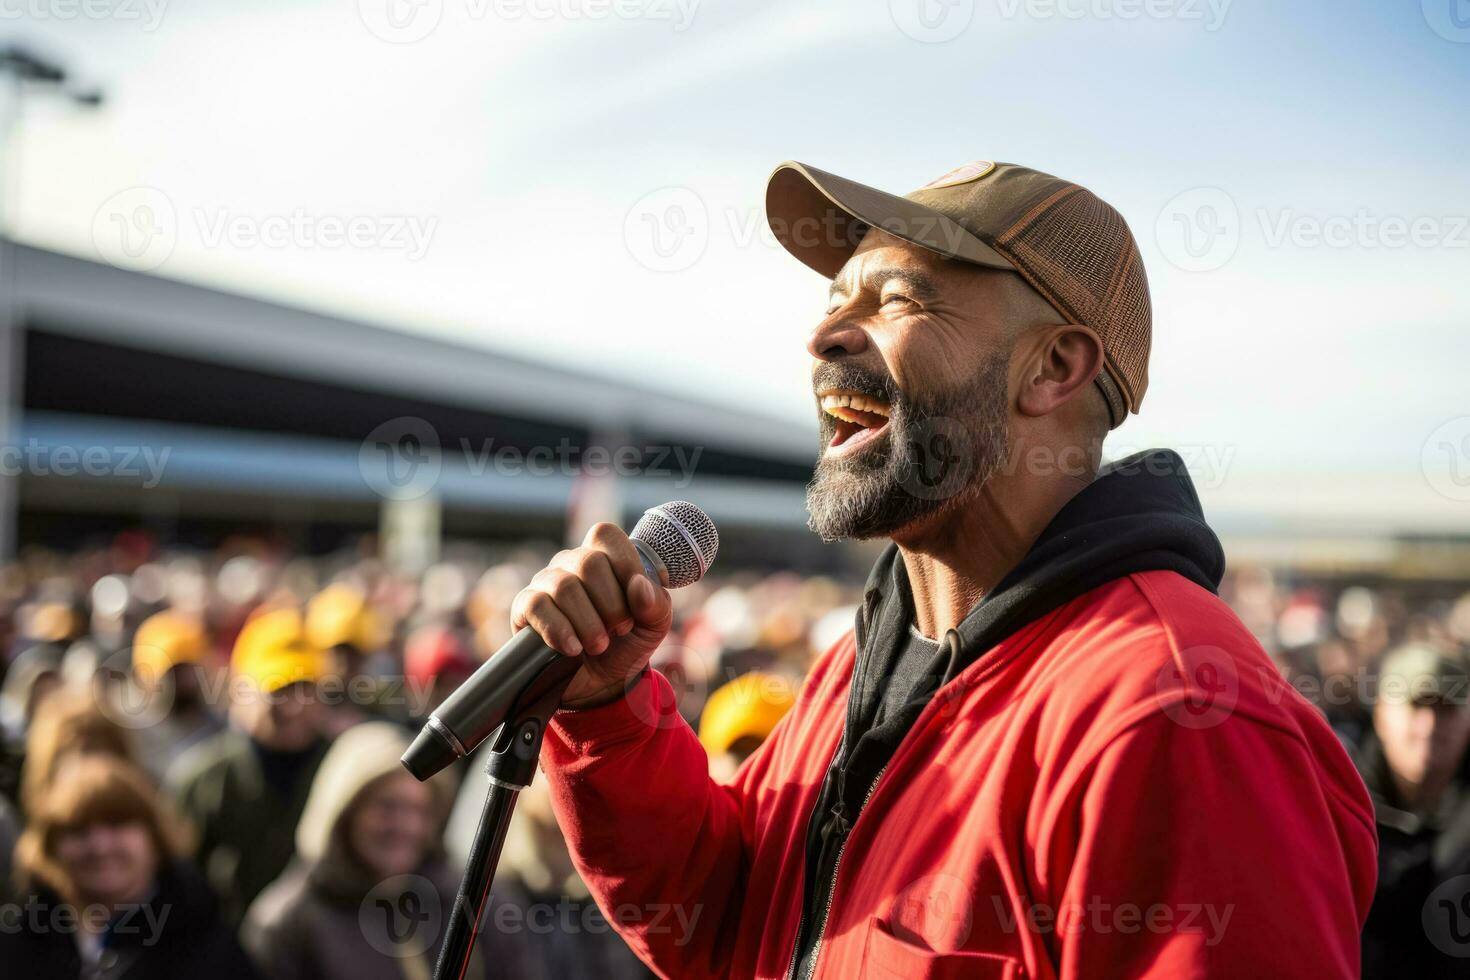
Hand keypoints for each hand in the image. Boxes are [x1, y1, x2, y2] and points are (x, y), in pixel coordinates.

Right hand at [510, 522, 672, 708]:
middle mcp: (571, 563)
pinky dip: (559, 630)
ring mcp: (546, 582)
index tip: (637, 597)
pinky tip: (573, 649)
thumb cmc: (628, 643)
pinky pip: (536, 605)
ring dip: (588, 623)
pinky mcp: (524, 607)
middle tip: (620, 629)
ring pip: (564, 586)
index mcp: (604, 556)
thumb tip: (638, 585)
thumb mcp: (653, 624)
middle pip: (588, 562)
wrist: (603, 682)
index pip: (605, 535)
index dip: (625, 563)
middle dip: (611, 604)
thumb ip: (654, 603)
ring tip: (599, 646)